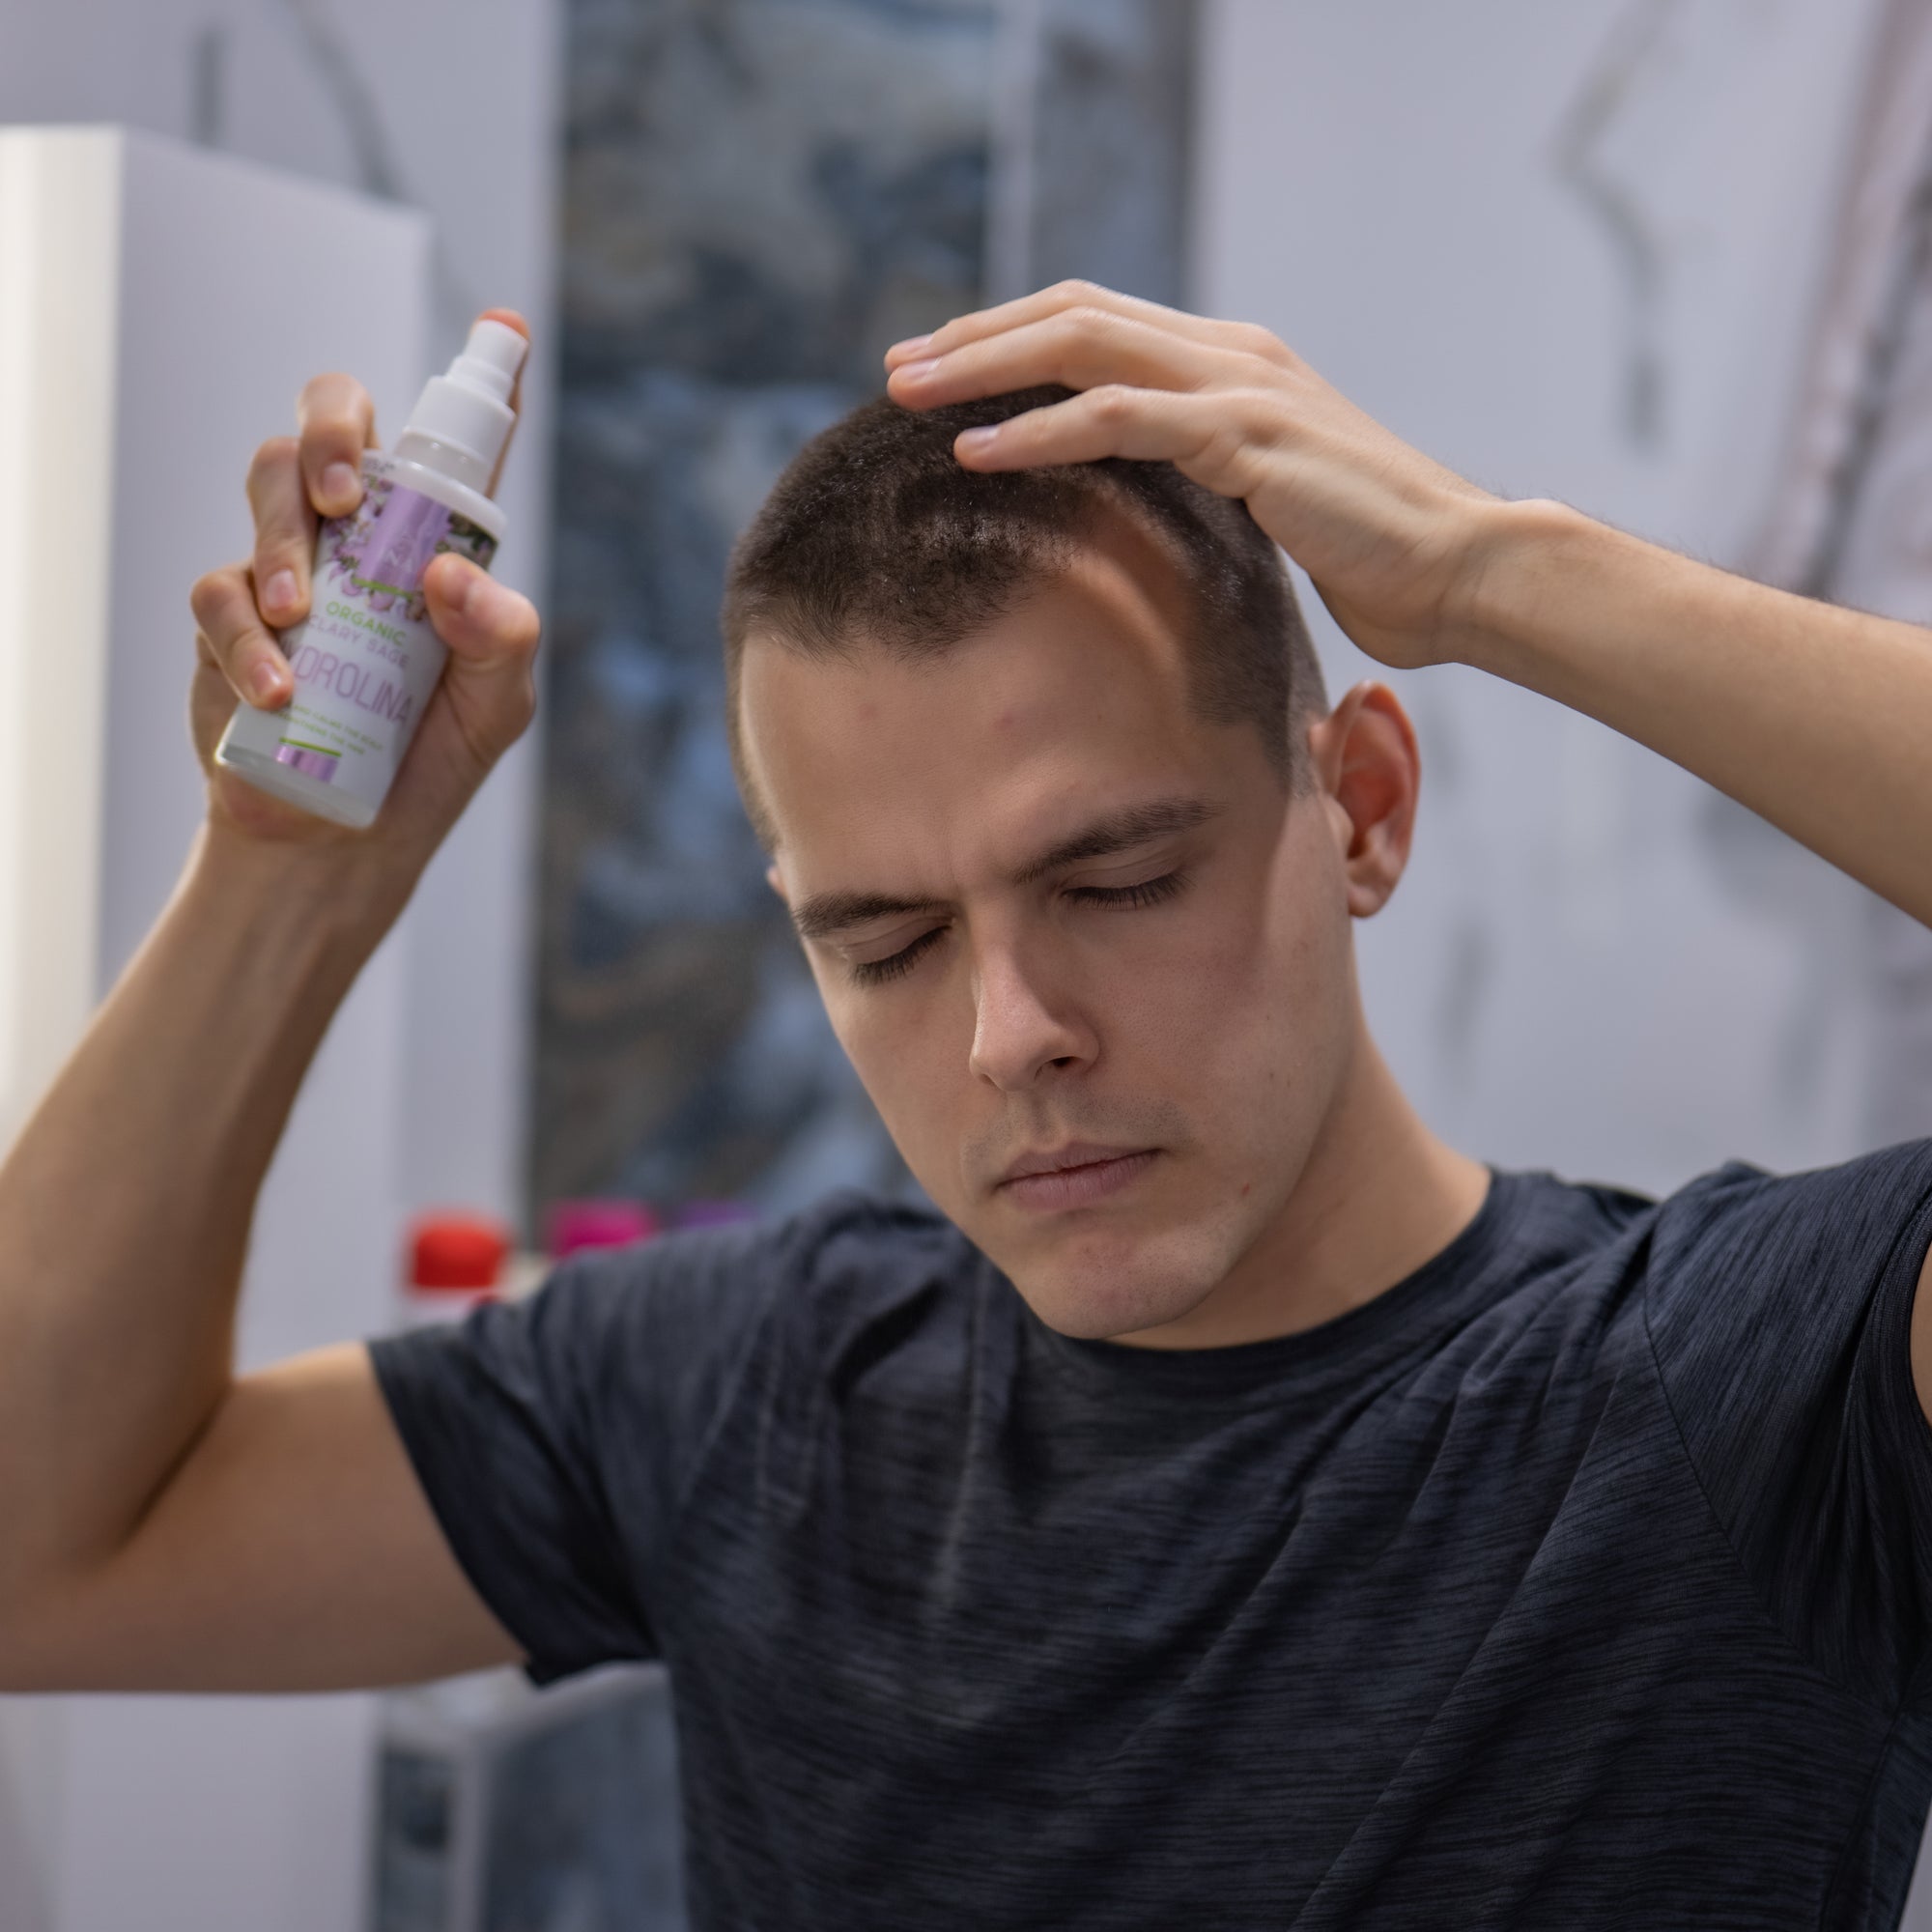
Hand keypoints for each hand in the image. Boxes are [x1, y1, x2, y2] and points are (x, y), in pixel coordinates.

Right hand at [187, 308, 541, 874]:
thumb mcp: (496, 707)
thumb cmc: (430, 756)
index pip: (453, 448)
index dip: (481, 379)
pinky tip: (278, 687)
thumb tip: (449, 574)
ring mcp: (288, 565)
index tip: (507, 330)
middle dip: (336, 433)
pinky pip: (221, 590)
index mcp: (434, 541)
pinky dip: (248, 637)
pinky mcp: (228, 616)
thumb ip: (502, 641)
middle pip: (330, 421)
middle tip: (347, 496)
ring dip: (283, 537)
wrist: (344, 837)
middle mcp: (358, 534)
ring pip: (267, 482)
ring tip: (306, 614)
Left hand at [884, 282, 1501, 670]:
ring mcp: (1239, 387)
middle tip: (896, 370)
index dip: (1012, 336)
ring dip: (985, 369)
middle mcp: (1231, 355)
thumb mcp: (1268, 504)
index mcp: (1231, 364)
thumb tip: (1142, 510)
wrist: (1458, 570)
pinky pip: (1118, 419)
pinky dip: (1038, 432)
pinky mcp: (1245, 437)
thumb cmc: (1370, 557)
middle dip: (976, 338)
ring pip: (1084, 347)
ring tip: (909, 397)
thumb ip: (1206, 481)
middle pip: (1075, 315)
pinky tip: (976, 452)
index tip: (941, 370)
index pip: (1099, 324)